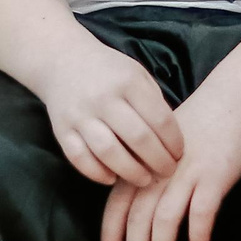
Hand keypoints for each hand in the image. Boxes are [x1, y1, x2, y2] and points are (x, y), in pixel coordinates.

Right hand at [40, 41, 182, 186]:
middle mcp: (103, 98)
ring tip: (144, 180)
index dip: (174, 143)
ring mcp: (80, 115)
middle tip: (167, 172)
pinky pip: (79, 159)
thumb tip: (171, 143)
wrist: (63, 61)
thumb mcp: (137, 75)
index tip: (179, 155)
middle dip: (159, 162)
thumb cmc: (109, 72)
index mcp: (128, 81)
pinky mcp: (61, 129)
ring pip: (109, 152)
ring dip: (131, 172)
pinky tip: (112, 177)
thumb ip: (154, 104)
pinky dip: (97, 173)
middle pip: (138, 138)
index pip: (160, 120)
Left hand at [100, 98, 240, 240]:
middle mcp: (159, 171)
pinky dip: (197, 234)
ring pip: (164, 220)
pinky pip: (202, 213)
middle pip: (138, 218)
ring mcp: (186, 174)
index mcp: (143, 162)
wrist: (231, 101)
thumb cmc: (196, 125)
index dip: (111, 232)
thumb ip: (146, 170)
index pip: (118, 203)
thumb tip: (137, 205)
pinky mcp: (214, 177)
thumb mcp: (160, 145)